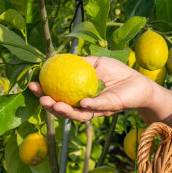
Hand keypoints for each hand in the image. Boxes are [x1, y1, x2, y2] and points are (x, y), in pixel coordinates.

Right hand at [28, 55, 155, 121]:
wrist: (139, 82)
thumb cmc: (117, 72)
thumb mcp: (96, 63)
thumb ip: (80, 62)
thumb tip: (58, 58)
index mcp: (78, 94)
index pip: (57, 95)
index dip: (44, 92)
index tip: (32, 85)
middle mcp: (84, 105)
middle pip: (63, 109)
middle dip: (49, 106)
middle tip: (41, 99)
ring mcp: (95, 109)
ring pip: (76, 114)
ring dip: (64, 111)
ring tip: (54, 104)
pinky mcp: (109, 108)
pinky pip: (97, 108)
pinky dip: (89, 106)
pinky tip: (81, 102)